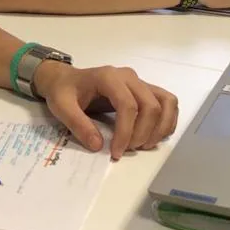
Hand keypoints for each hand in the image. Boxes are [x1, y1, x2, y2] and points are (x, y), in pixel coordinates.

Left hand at [35, 63, 179, 159]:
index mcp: (108, 77)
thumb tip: (98, 146)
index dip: (125, 132)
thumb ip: (78, 124)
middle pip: (151, 105)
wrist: (65, 79)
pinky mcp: (145, 89)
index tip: (116, 152)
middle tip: (128, 150)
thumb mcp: (61, 107)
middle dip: (143, 133)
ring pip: (166, 102)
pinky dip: (167, 121)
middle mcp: (129, 77)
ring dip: (160, 128)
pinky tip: (154, 136)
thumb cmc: (63, 91)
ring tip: (143, 145)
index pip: (128, 105)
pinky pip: (167, 102)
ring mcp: (140, 82)